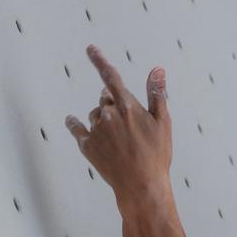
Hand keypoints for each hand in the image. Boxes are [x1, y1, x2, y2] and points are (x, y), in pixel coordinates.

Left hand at [65, 45, 171, 202]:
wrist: (142, 186)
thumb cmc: (157, 156)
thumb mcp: (163, 123)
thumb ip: (157, 94)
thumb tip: (157, 69)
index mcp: (127, 106)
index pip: (111, 77)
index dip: (99, 61)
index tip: (90, 49)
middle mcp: (108, 114)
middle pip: (105, 99)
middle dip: (113, 104)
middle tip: (128, 124)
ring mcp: (96, 130)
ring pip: (94, 114)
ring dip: (102, 119)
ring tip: (119, 139)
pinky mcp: (87, 145)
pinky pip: (76, 128)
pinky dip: (75, 124)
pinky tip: (73, 122)